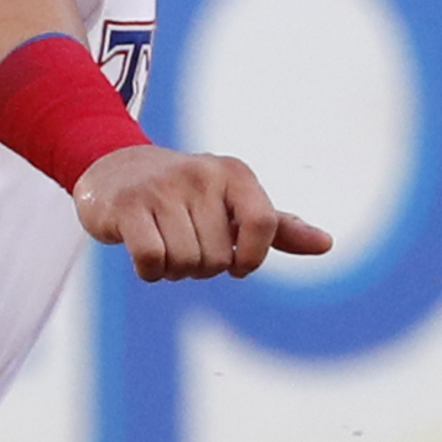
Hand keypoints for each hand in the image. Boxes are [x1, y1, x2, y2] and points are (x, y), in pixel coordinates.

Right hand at [74, 143, 330, 280]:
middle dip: (202, 267)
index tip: (235, 261)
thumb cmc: (186, 195)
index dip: (251, 258)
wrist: (115, 168)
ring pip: (186, 262)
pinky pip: (153, 260)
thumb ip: (278, 227)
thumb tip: (326, 245)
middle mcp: (202, 174)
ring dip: (175, 271)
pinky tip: (146, 260)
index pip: (265, 225)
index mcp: (235, 173)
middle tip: (186, 246)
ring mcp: (162, 187)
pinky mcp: (128, 205)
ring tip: (165, 247)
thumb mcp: (234, 203)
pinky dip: (151, 273)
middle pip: (218, 258)